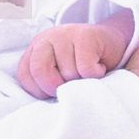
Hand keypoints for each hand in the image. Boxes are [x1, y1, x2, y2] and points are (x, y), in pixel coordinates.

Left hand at [16, 17, 132, 99]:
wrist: (112, 42)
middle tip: (70, 88)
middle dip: (55, 87)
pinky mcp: (86, 36)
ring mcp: (66, 34)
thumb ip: (47, 81)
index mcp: (36, 49)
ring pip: (67, 72)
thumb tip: (47, 104)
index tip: (54, 93)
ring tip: (86, 74)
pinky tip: (98, 68)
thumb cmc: (83, 63)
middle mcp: (47, 39)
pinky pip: (85, 68)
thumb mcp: (59, 71)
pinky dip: (95, 74)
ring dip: (80, 81)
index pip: (26, 75)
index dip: (40, 91)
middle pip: (39, 70)